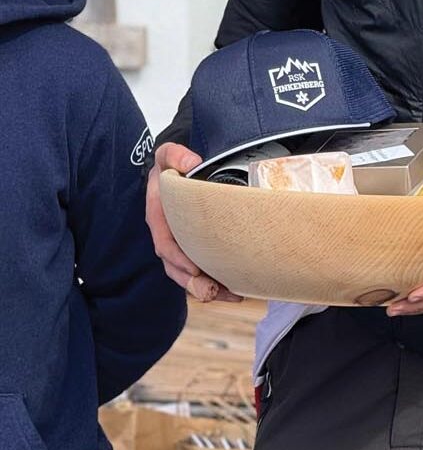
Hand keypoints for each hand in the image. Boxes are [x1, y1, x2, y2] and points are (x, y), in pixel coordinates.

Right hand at [146, 142, 242, 302]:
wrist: (173, 170)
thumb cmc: (171, 165)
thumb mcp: (168, 154)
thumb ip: (176, 154)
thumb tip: (191, 162)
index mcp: (159, 217)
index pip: (165, 244)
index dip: (178, 259)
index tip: (195, 269)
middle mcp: (167, 235)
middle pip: (176, 268)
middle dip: (194, 284)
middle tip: (214, 292)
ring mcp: (180, 244)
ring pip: (189, 275)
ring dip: (208, 288)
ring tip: (232, 295)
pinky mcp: (193, 248)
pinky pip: (201, 270)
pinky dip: (217, 281)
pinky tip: (237, 288)